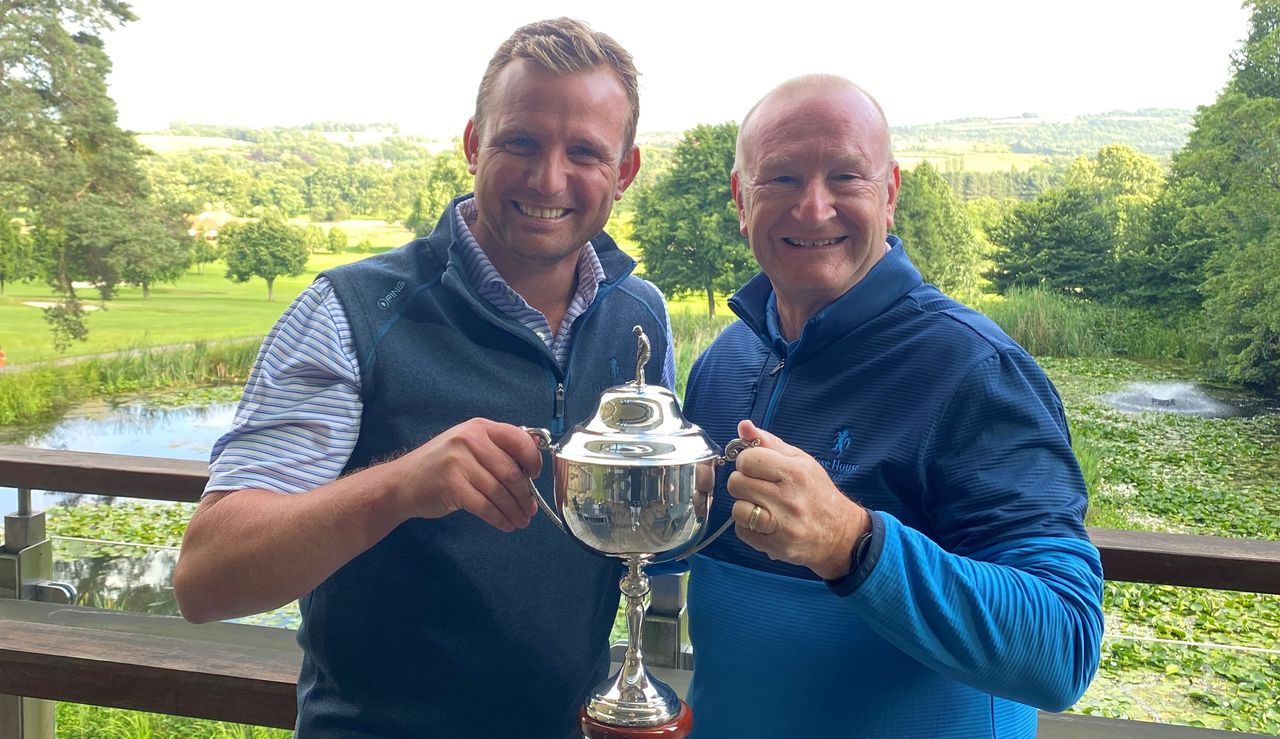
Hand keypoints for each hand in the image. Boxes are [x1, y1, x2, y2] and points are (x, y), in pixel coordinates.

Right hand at [388, 418, 541, 531]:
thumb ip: (497, 449)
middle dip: (525, 495)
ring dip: (514, 510)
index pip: (517, 438)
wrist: (402, 483)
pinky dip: (499, 518)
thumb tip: (533, 460)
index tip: (536, 476)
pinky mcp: (452, 486)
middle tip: (531, 509)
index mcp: (478, 427)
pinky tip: (506, 524)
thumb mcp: (467, 446)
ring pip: (499, 491)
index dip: (533, 459)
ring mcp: (459, 462)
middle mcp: (469, 440)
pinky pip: (485, 506)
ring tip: (521, 520)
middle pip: (510, 471)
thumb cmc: (440, 466)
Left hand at [728, 420, 870, 579]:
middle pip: (736, 483)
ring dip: (745, 506)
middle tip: (760, 487)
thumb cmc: (818, 493)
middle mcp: (788, 499)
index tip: (757, 467)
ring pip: (737, 508)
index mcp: (795, 472)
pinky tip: (764, 522)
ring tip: (761, 505)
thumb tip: (743, 426)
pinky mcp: (773, 546)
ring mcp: (780, 525)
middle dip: (744, 483)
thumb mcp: (801, 461)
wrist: (840, 534)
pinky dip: (748, 526)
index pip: (747, 460)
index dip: (747, 462)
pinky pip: (741, 531)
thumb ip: (769, 442)